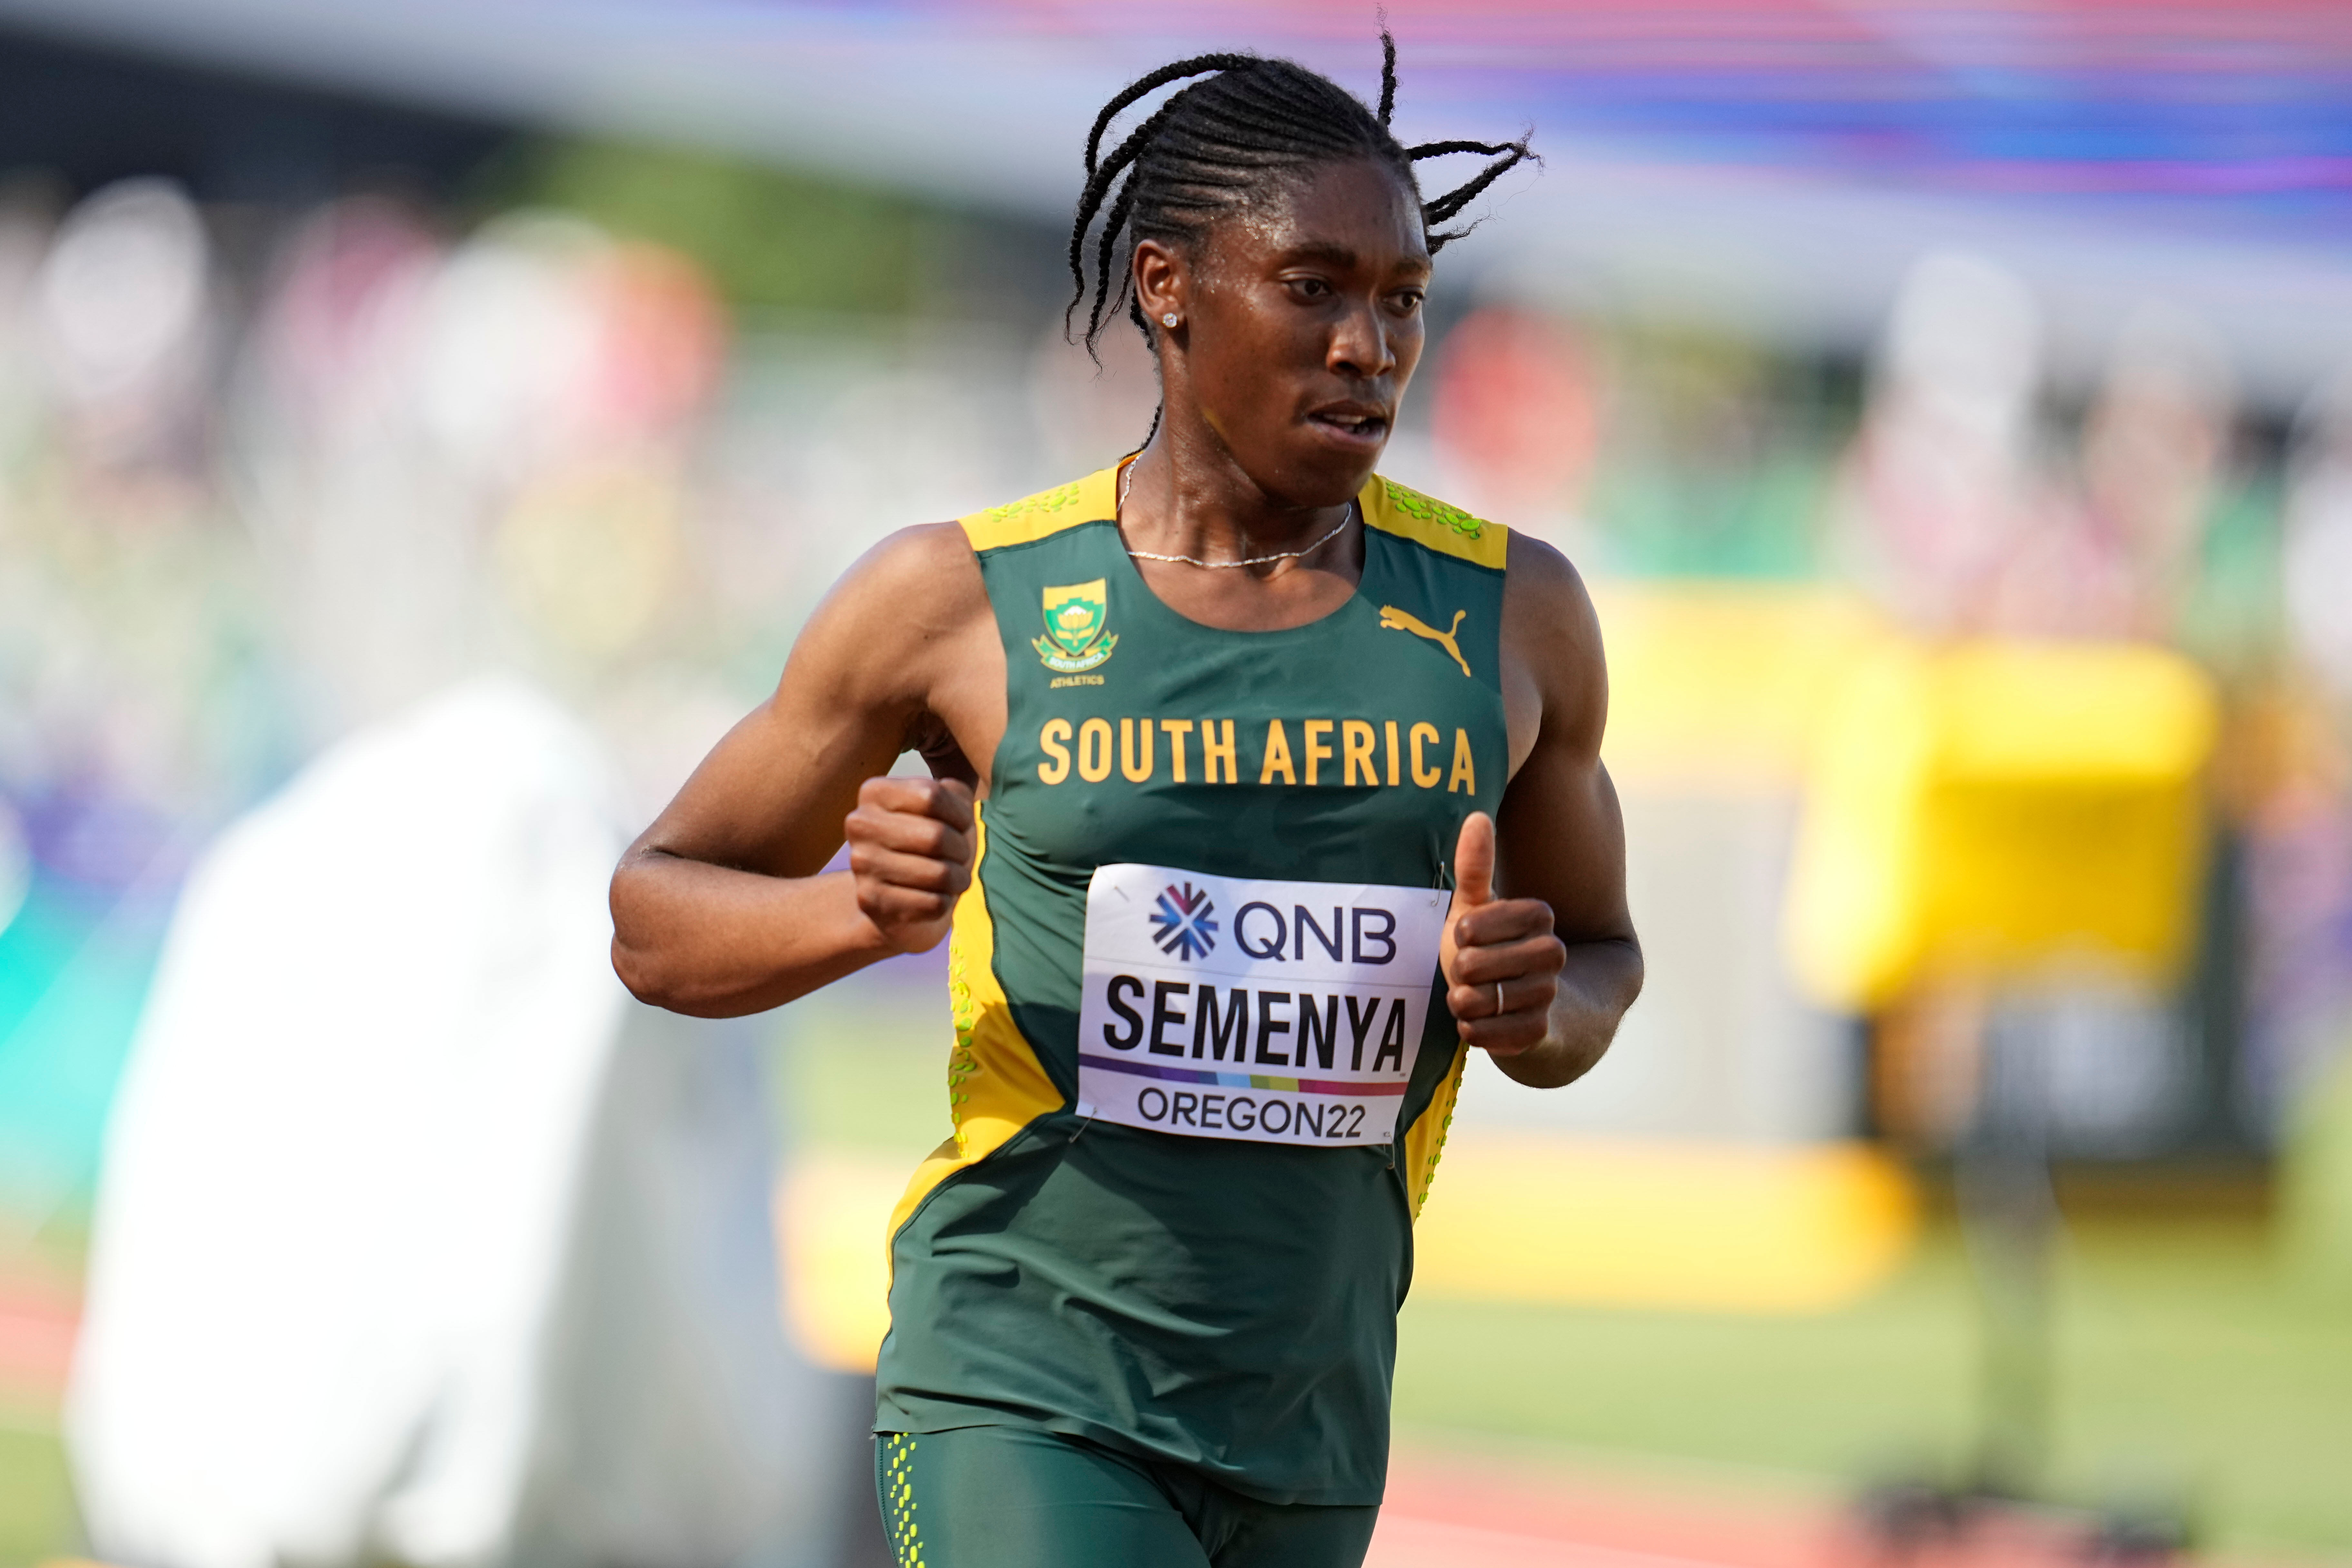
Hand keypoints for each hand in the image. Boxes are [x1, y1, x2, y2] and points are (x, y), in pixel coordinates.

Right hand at [844, 776, 974, 953]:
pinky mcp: (870, 901)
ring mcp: (861, 864)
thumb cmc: (932, 844)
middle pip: (936, 836)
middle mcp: (859, 824)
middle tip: (958, 856)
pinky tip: (933, 897)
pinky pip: (933, 903)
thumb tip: (953, 792)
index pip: (933, 796)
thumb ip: (955, 791)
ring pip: (939, 873)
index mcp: (874, 792)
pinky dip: (945, 902)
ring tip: (952, 877)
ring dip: (958, 878)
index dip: (961, 816)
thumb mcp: (947, 808)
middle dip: (961, 850)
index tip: (959, 825)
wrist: (904, 895)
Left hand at [1440, 811, 1566, 1057]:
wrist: (1511, 1008)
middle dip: (1460, 971)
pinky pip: (1496, 1034)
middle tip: (1465, 972)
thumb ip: (1475, 866)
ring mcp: (1550, 994)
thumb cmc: (1485, 949)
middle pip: (1479, 964)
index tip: (1464, 936)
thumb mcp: (1474, 907)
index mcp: (1540, 915)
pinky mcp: (1542, 1032)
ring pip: (1485, 1000)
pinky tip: (1475, 1022)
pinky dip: (1475, 1031)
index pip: (1481, 923)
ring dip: (1463, 1002)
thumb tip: (1477, 817)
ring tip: (1467, 997)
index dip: (1464, 933)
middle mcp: (1553, 953)